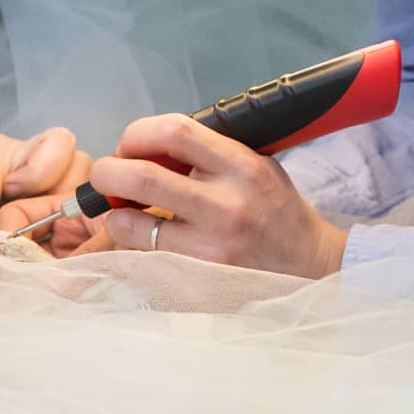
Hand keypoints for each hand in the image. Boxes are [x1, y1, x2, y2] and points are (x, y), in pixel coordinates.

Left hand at [83, 116, 348, 277]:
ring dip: (114, 217)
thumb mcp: (254, 165)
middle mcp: (225, 205)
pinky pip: (146, 260)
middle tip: (104, 179)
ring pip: (131, 226)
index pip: (174, 131)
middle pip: (141, 176)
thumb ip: (206, 154)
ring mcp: (211, 248)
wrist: (310, 265)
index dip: (137, 133)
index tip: (128, 145)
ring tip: (122, 213)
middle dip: (107, 174)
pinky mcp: (199, 281)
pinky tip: (143, 242)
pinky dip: (133, 248)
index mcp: (240, 165)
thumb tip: (142, 149)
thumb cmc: (275, 210)